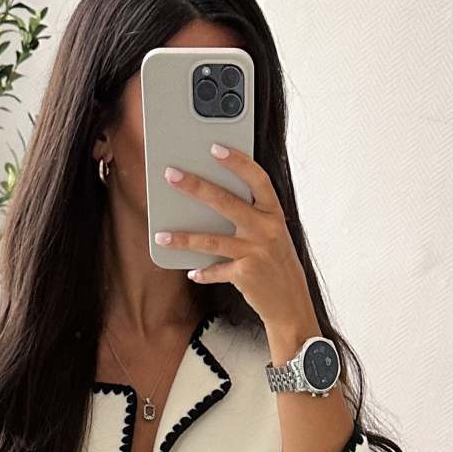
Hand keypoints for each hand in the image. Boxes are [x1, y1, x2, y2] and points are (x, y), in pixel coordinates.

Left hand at [154, 144, 314, 336]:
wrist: (290, 303)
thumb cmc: (277, 264)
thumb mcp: (272, 235)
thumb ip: (252, 217)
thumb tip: (213, 199)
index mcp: (274, 214)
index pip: (257, 179)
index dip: (237, 162)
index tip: (215, 148)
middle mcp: (266, 230)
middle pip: (225, 202)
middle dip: (195, 186)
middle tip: (171, 175)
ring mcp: (255, 252)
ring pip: (211, 240)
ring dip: (183, 238)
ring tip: (162, 235)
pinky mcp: (245, 275)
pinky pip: (215, 271)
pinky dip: (202, 272)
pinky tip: (192, 272)